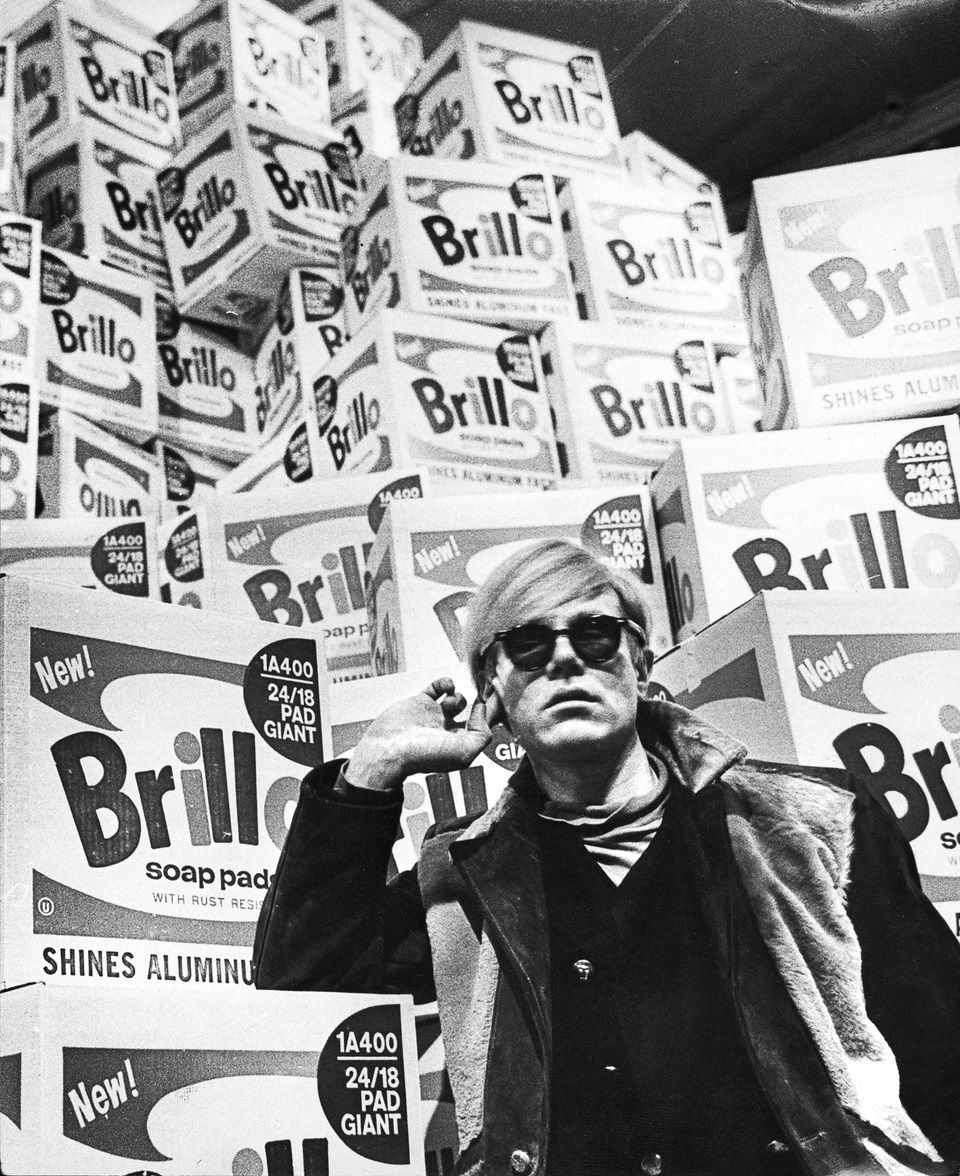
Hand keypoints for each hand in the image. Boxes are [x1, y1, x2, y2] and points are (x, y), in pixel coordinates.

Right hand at [343, 678, 496, 792]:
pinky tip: (446, 686)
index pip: (482, 726)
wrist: (387, 749)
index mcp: (459, 744)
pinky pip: (437, 688)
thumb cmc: (422, 756)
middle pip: (471, 712)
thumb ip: (481, 734)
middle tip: (484, 688)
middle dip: (478, 701)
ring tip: (452, 701)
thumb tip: (482, 711)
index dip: (489, 712)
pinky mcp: (419, 703)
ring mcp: (433, 716)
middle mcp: (448, 731)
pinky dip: (444, 683)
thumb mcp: (464, 752)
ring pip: (455, 699)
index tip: (493, 698)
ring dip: (459, 695)